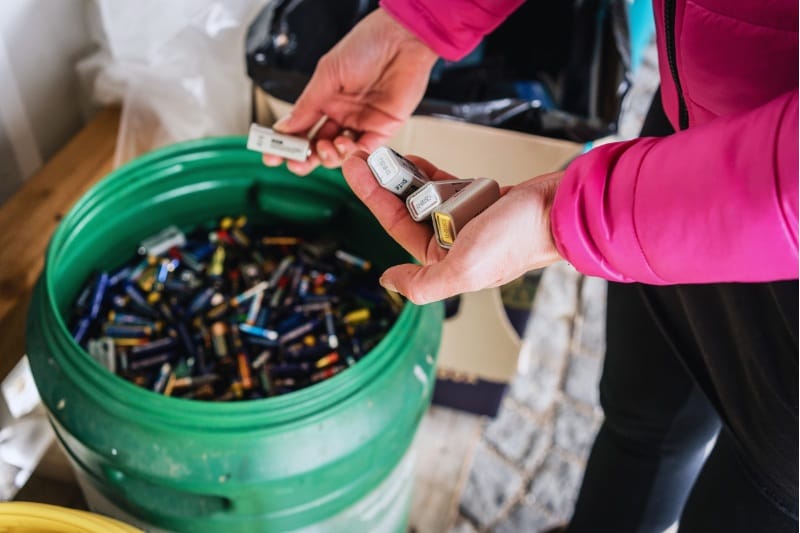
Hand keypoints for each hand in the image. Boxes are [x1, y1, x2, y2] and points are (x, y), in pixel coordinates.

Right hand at [263, 9, 437, 174]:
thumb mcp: (327, 75)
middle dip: (306, 158)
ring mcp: (362, 123)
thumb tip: (284, 128)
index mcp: (325, 99)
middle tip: (297, 162)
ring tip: (326, 145)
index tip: (272, 155)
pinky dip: (353, 155)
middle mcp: (343, 114)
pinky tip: (344, 147)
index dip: (287, 145)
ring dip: (329, 155)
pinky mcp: (384, 128)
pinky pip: (366, 150)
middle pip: (320, 146)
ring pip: (341, 153)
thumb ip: (307, 105)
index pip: (302, 128)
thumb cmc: (366, 46)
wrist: (401, 40)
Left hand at [342, 152, 563, 303]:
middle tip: (364, 156)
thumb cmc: (517, 239)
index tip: (356, 171)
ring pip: (425, 196)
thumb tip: (388, 282)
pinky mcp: (480, 201)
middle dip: (383, 183)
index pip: (397, 227)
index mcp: (444, 263)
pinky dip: (430, 174)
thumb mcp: (463, 269)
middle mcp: (452, 244)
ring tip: (385, 155)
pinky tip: (414, 161)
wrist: (559, 209)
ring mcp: (466, 221)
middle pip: (407, 209)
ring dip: (405, 176)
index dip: (373, 197)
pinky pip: (447, 185)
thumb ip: (422, 284)